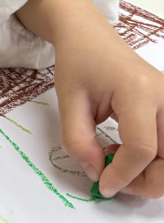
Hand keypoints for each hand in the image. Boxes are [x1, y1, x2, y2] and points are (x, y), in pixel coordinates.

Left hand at [16, 0, 163, 197]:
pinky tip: (126, 150)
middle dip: (146, 182)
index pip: (142, 148)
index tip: (101, 185)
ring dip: (151, 173)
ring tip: (117, 159)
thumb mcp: (68, 102)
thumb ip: (79, 141)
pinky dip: (155, 161)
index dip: (123, 174)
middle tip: (113, 180)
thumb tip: (98, 174)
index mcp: (138, 91)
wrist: (91, 38)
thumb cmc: (79, 63)